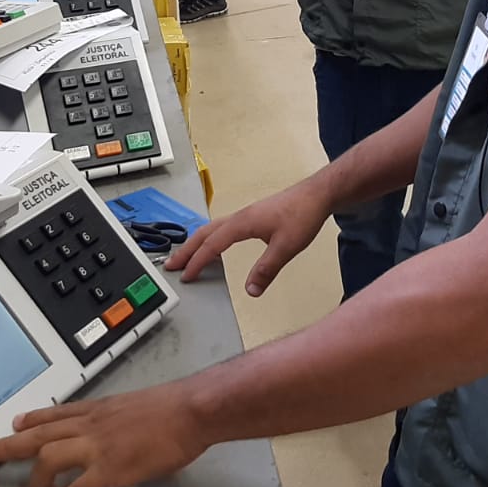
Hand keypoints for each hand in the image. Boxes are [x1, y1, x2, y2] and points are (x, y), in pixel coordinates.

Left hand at [0, 382, 207, 486]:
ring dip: (35, 481)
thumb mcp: (136, 407)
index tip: (16, 423)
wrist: (190, 411)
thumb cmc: (174, 409)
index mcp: (99, 409)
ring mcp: (97, 445)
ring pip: (47, 457)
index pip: (57, 413)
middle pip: (39, 432)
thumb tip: (123, 436)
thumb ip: (121, 421)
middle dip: (10, 444)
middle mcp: (91, 423)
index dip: (33, 419)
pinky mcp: (108, 468)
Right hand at [165, 177, 332, 296]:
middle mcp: (239, 217)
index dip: (197, 261)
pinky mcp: (251, 217)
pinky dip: (209, 238)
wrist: (316, 195)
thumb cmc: (302, 215)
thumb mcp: (287, 247)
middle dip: (186, 250)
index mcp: (243, 223)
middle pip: (204, 233)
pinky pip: (221, 227)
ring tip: (184, 257)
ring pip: (211, 228)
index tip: (186, 276)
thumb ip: (267, 269)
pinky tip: (213, 246)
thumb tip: (250, 291)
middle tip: (171, 265)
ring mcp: (244, 216)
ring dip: (196, 243)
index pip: (213, 244)